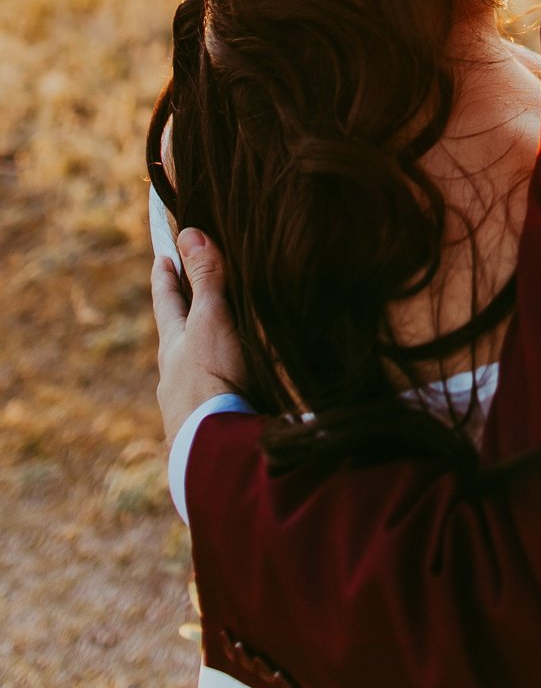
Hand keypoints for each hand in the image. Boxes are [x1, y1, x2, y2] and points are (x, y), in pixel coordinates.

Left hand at [150, 229, 249, 444]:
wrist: (216, 453)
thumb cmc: (213, 380)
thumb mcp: (212, 321)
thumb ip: (206, 281)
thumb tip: (190, 234)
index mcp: (174, 345)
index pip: (167, 301)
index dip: (165, 277)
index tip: (162, 257)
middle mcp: (175, 374)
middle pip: (176, 338)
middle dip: (183, 317)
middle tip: (189, 296)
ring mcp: (187, 404)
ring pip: (191, 370)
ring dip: (203, 354)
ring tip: (220, 347)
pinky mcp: (206, 427)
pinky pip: (209, 396)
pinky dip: (218, 384)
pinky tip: (232, 390)